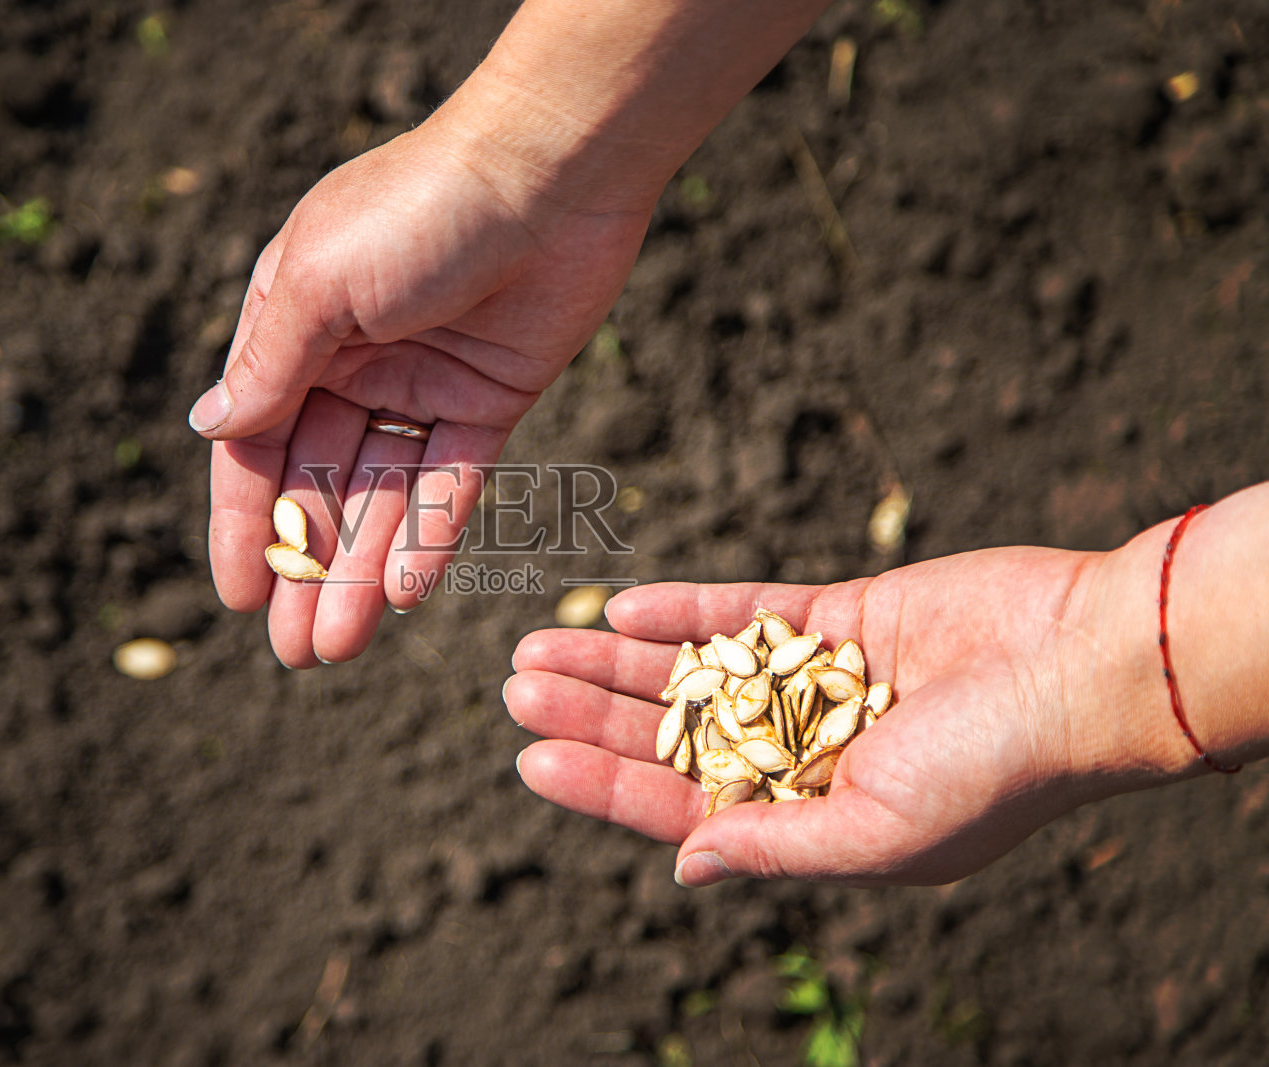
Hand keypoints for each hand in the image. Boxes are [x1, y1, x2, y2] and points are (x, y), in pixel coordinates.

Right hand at [194, 120, 652, 666]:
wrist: (552, 169)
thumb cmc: (419, 207)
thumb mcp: (319, 283)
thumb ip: (268, 366)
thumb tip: (209, 429)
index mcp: (295, 326)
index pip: (256, 443)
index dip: (245, 523)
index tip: (237, 597)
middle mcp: (352, 359)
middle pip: (319, 484)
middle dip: (306, 568)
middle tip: (295, 653)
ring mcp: (422, 383)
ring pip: (382, 496)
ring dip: (361, 570)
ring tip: (339, 647)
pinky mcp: (490, 398)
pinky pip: (451, 480)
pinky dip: (429, 534)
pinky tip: (404, 594)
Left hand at [503, 545, 1196, 885]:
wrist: (1080, 665)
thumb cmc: (992, 771)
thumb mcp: (878, 835)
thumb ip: (777, 848)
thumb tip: (684, 867)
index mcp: (814, 818)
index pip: (683, 805)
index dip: (604, 782)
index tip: (530, 757)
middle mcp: (806, 752)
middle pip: (674, 731)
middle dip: (595, 710)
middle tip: (515, 685)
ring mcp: (819, 679)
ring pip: (696, 668)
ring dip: (620, 656)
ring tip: (540, 641)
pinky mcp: (843, 613)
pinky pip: (748, 610)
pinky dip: (687, 609)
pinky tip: (621, 605)